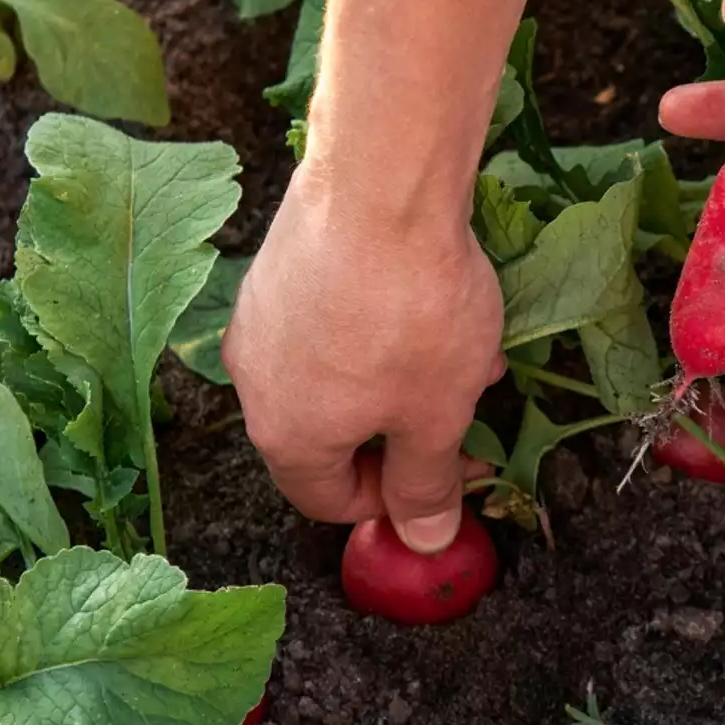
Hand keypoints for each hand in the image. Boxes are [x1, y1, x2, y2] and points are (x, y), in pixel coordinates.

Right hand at [222, 165, 504, 552]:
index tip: (448, 476)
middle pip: (331, 435)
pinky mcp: (279, 264)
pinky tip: (437, 299)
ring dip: (404, 376)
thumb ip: (427, 485)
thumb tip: (423, 541)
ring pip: (338, 372)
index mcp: (287, 435)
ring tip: (468, 350)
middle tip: (466, 412)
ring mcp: (261, 317)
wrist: (381, 184)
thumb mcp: (437, 415)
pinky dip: (381, 326)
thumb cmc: (410, 311)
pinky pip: (332, 319)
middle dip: (406, 430)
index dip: (393, 502)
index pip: (327, 501)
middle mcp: (256, 381)